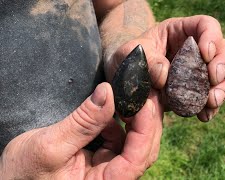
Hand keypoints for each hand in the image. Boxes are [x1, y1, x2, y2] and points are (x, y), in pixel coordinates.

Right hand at [0, 83, 162, 178]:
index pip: (137, 159)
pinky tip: (113, 109)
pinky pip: (121, 138)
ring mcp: (109, 167)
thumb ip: (83, 122)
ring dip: (135, 119)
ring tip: (129, 96)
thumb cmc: (25, 174)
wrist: (16, 177)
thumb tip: (108, 92)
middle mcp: (112, 178)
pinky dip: (121, 121)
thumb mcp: (51, 146)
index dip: (146, 129)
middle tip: (144, 93)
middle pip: (144, 150)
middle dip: (147, 121)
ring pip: (136, 142)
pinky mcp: (103, 157)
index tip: (144, 103)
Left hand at [106, 15, 224, 121]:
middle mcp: (196, 51)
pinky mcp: (199, 92)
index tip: (205, 54)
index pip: (206, 25)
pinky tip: (204, 115)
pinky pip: (214, 98)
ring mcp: (200, 72)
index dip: (212, 37)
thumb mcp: (128, 54)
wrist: (125, 83)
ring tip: (211, 101)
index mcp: (181, 32)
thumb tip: (165, 74)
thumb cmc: (128, 60)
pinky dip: (212, 107)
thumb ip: (145, 59)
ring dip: (223, 89)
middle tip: (213, 79)